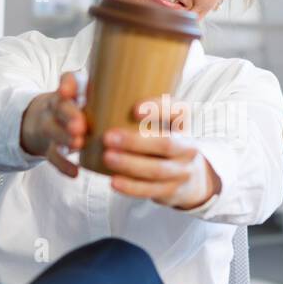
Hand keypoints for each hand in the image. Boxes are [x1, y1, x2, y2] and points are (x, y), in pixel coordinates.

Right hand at [20, 72, 84, 177]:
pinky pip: (54, 157)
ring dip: (65, 138)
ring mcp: (48, 127)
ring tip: (78, 144)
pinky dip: (64, 165)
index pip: (67, 81)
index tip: (67, 90)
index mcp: (65, 92)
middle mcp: (55, 108)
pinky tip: (75, 173)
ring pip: (54, 131)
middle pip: (60, 108)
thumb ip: (92, 91)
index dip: (67, 84)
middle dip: (70, 115)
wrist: (33, 120)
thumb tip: (135, 89)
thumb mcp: (75, 95)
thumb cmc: (67, 107)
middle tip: (79, 125)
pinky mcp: (48, 147)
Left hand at [101, 97, 220, 209]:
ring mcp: (182, 171)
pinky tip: (113, 181)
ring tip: (107, 157)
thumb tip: (93, 92)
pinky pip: (151, 190)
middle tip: (107, 137)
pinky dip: (132, 187)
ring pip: (157, 169)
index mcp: (183, 124)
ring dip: (130, 164)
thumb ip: (137, 111)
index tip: (133, 109)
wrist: (190, 179)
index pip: (178, 111)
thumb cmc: (162, 141)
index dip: (157, 109)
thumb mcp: (161, 124)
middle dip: (135, 141)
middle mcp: (188, 146)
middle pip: (166, 143)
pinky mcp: (173, 191)